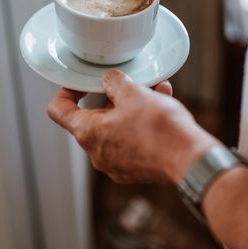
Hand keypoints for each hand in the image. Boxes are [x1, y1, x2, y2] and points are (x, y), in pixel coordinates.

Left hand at [47, 70, 218, 183]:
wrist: (189, 160)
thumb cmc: (159, 129)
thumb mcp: (133, 93)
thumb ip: (115, 82)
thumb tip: (110, 80)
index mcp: (88, 133)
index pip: (59, 110)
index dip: (66, 91)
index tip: (80, 83)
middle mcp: (97, 153)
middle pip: (94, 118)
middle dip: (113, 97)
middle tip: (130, 84)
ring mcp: (116, 164)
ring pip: (117, 127)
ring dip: (133, 107)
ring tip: (155, 91)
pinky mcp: (135, 168)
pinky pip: (132, 140)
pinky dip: (143, 123)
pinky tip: (162, 106)